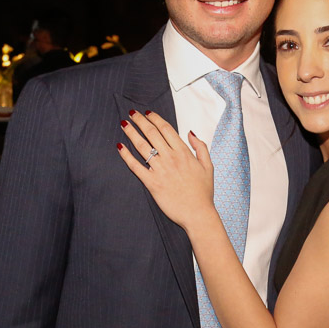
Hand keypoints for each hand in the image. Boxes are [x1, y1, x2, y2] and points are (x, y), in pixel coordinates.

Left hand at [117, 111, 215, 231]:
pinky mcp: (152, 183)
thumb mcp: (208, 166)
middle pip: (152, 133)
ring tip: (124, 124)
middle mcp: (170, 158)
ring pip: (142, 146)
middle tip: (132, 113)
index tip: (147, 113)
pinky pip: (135, 166)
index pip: (166, 129)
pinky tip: (120, 147)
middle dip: (140, 121)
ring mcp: (160, 170)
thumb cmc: (203, 192)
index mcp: (184, 153)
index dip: (155, 119)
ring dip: (131, 133)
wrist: (198, 214)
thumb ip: (201, 147)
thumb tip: (191, 132)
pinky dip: (126, 155)